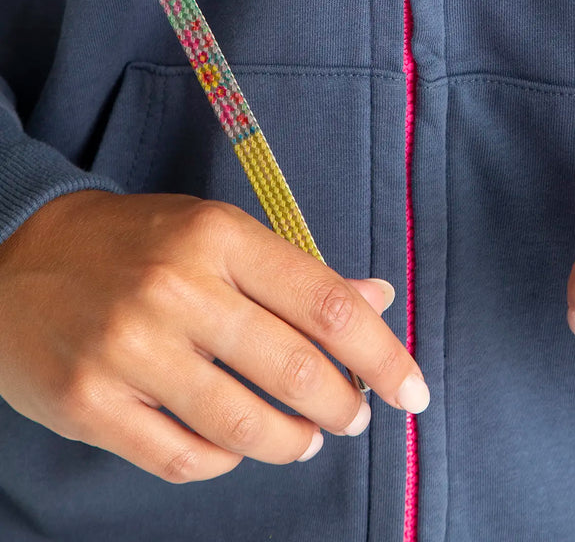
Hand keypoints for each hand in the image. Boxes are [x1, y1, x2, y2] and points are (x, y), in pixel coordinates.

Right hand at [0, 190, 428, 480]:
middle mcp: (178, 289)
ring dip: (291, 442)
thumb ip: (295, 271)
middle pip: (294, 369)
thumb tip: (376, 301)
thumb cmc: (135, 245)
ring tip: (305, 438)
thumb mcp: (216, 234)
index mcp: (219, 236)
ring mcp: (130, 350)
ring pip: (243, 425)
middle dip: (343, 405)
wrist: (16, 261)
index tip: (413, 390)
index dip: (383, 356)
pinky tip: (235, 449)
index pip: (327, 304)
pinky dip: (223, 463)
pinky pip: (182, 458)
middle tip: (354, 415)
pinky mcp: (92, 404)